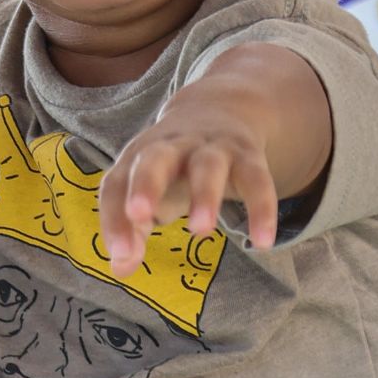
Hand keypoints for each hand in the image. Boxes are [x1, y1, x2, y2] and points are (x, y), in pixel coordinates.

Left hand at [101, 92, 280, 272]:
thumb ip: (133, 228)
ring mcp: (212, 148)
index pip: (118, 183)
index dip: (115, 217)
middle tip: (139, 216)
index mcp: (139, 155)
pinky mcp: (248, 156)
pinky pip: (257, 180)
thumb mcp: (149, 191)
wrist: (218, 110)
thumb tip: (120, 267)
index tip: (121, 254)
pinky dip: (261, 209)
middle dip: (146, 184)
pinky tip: (262, 242)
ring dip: (203, 195)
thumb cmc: (173, 165)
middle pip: (155, 158)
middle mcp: (173, 146)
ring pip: (206, 165)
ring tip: (200, 231)